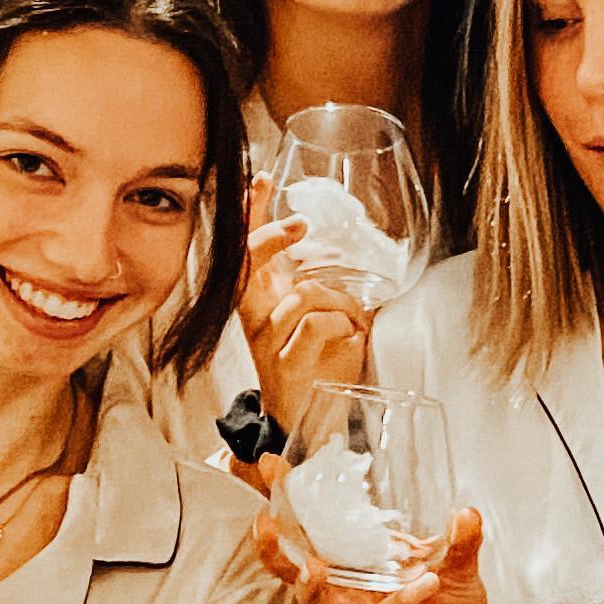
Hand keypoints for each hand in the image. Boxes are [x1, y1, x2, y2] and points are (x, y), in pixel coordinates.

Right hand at [237, 184, 379, 443]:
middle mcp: (257, 316)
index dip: (251, 211)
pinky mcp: (285, 364)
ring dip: (341, 301)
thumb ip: (324, 287)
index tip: (262, 178)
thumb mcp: (320, 318)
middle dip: (273, 236)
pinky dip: (342, 326)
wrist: (305, 424)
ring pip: (303, 295)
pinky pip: (315, 326)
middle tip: (300, 225)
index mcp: (263, 300)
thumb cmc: (316, 368)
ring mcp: (268, 340)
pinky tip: (350, 338)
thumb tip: (349, 256)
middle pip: (248, 261)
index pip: (247, 247)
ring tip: (355, 320)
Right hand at [251, 499, 487, 603]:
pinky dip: (400, 602)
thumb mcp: (459, 566)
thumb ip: (461, 539)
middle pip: (295, 569)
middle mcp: (349, 591)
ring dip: (312, 587)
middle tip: (267, 521)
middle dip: (273, 547)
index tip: (273, 466)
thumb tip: (465, 513)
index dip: (291, 499)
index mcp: (358, 562)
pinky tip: (425, 584)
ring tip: (314, 567)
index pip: (315, 529)